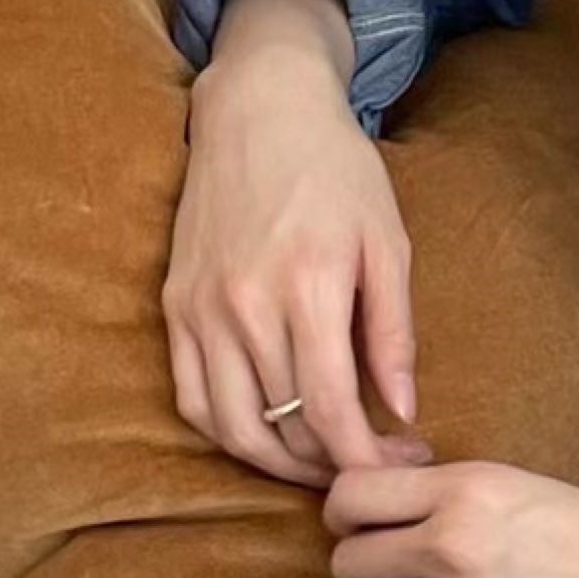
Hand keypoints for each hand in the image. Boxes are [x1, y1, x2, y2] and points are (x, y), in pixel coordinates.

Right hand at [165, 0, 427, 486]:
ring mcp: (200, 309)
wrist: (259, 110)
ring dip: (279, 464)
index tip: (402, 467)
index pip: (329, 410)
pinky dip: (229, 434)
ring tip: (325, 463)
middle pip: (283, 427)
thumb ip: (394, 334)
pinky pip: (191, 398)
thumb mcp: (388, 244)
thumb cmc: (336, 171)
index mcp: (307, 288)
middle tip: (376, 465)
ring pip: (231, 428)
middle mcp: (243, 306)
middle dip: (335, 464)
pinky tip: (270, 436)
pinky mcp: (174, 306)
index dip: (366, 457)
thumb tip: (403, 412)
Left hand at [325, 462, 578, 577]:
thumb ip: (447, 490)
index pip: (349, 493)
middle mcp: (453, 540)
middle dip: (369, 565)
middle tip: (404, 569)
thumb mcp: (520, 484)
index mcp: (468, 485)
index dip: (350, 510)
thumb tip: (371, 499)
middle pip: (346, 559)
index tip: (372, 520)